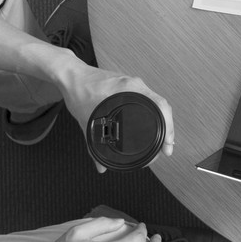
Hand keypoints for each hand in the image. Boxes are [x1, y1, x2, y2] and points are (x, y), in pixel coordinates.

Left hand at [56, 70, 175, 172]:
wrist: (71, 75)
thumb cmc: (78, 92)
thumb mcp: (86, 122)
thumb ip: (93, 148)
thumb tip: (100, 167)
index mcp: (128, 90)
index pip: (160, 106)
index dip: (169, 127)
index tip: (168, 144)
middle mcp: (135, 85)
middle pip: (162, 105)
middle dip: (169, 127)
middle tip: (167, 147)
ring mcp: (133, 84)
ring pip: (157, 101)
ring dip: (163, 118)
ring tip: (164, 137)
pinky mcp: (129, 84)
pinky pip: (148, 97)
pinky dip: (154, 110)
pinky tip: (153, 121)